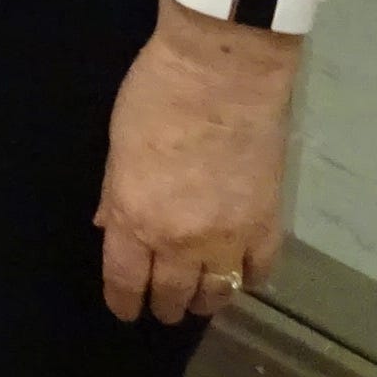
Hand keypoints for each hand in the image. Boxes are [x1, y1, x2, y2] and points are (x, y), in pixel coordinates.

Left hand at [95, 6, 294, 325]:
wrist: (223, 67)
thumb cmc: (156, 92)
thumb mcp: (117, 142)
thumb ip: (114, 193)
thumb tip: (109, 226)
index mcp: (134, 217)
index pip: (125, 281)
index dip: (123, 302)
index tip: (125, 309)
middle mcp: (180, 241)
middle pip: (171, 296)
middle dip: (163, 304)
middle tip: (162, 302)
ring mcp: (229, 237)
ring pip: (216, 295)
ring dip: (203, 298)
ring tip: (199, 292)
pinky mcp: (268, 224)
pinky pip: (258, 273)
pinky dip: (247, 279)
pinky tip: (239, 271)